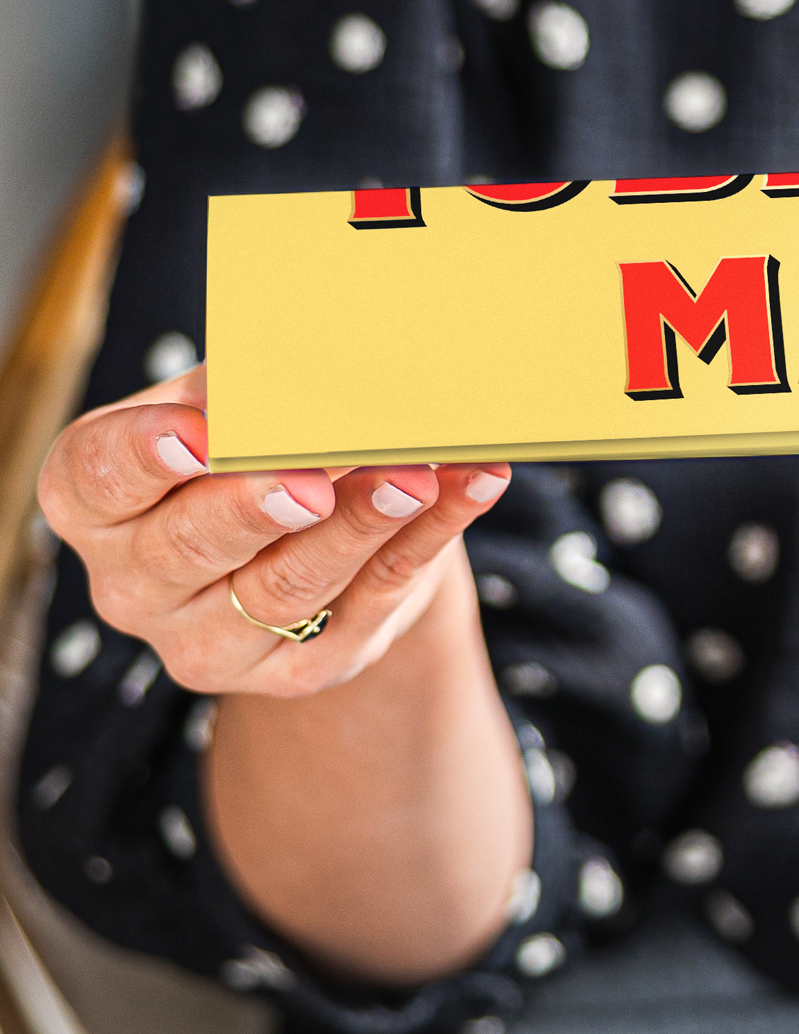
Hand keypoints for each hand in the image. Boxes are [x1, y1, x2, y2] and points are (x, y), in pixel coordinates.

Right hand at [38, 361, 511, 697]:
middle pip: (188, 547)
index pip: (98, 478)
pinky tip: (467, 489)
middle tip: (315, 476)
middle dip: (259, 506)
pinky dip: (423, 543)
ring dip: (359, 524)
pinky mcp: (292, 671)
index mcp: (97, 502)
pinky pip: (365, 607)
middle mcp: (133, 584)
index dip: (146, 456)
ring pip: (285, 586)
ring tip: (415, 477)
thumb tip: (325, 362)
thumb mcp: (242, 399)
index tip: (200, 435)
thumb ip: (261, 385)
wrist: (321, 527)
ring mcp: (206, 641)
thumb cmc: (260, 440)